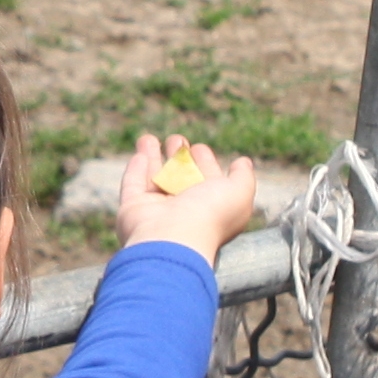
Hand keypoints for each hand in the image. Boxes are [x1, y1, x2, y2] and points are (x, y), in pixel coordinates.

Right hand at [115, 130, 264, 254]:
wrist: (173, 238)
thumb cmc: (209, 215)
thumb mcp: (239, 192)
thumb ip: (243, 176)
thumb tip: (243, 162)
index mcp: (209, 207)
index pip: (206, 181)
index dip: (205, 163)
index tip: (200, 148)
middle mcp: (182, 210)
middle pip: (179, 178)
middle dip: (179, 157)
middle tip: (177, 139)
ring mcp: (156, 210)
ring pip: (154, 178)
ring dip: (152, 156)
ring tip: (150, 138)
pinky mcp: (133, 208)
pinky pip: (133, 185)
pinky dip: (136, 169)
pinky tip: (140, 153)